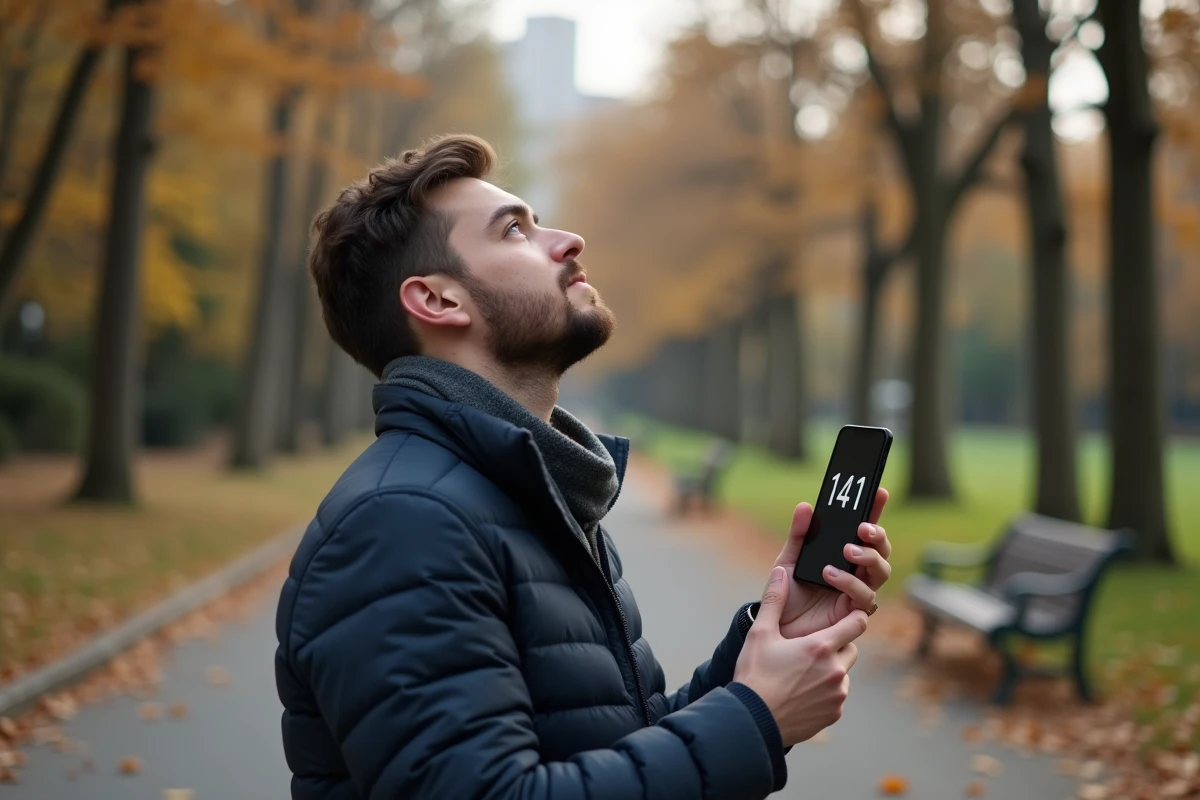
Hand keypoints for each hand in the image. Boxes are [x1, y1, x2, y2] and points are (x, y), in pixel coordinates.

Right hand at [733, 566, 866, 745]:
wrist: (752, 721)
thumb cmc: (755, 675)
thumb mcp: (760, 634)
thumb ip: (774, 600)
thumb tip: (780, 571)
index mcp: (821, 646)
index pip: (858, 622)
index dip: (852, 617)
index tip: (844, 615)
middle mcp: (836, 670)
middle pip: (851, 646)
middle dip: (836, 643)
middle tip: (810, 647)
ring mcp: (837, 694)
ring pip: (844, 672)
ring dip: (831, 668)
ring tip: (801, 672)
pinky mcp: (834, 714)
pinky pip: (837, 695)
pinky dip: (825, 691)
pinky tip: (802, 691)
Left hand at [774, 488, 891, 638]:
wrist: (777, 626)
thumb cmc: (786, 593)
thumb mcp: (788, 560)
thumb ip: (798, 535)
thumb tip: (805, 506)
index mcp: (843, 555)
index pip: (865, 531)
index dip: (875, 511)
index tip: (879, 492)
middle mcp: (856, 572)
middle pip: (882, 550)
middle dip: (878, 536)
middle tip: (863, 528)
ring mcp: (857, 592)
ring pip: (881, 572)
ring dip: (867, 558)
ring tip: (846, 551)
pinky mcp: (853, 612)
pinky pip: (864, 596)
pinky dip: (850, 582)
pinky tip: (831, 574)